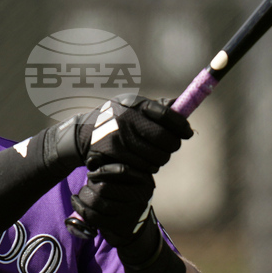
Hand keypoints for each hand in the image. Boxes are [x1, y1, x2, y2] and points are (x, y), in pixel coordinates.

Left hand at [71, 163, 154, 248]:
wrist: (133, 221)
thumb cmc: (123, 192)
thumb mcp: (120, 178)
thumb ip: (107, 165)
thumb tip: (91, 159)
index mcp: (143, 180)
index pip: (121, 170)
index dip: (101, 170)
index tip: (90, 173)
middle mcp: (141, 197)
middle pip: (105, 187)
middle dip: (90, 185)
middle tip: (86, 186)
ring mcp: (131, 213)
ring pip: (98, 202)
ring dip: (83, 197)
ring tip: (81, 194)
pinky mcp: (120, 227)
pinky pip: (94, 217)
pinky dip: (80, 208)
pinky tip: (76, 203)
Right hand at [78, 94, 192, 172]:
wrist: (84, 133)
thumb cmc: (116, 119)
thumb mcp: (132, 106)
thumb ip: (156, 107)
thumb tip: (182, 105)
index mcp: (136, 104)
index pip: (167, 114)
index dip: (181, 126)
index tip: (188, 133)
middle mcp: (128, 117)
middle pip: (165, 139)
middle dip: (172, 146)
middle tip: (169, 147)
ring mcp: (120, 136)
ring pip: (156, 156)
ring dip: (159, 159)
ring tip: (153, 155)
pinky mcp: (114, 153)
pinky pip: (143, 167)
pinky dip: (147, 168)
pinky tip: (143, 163)